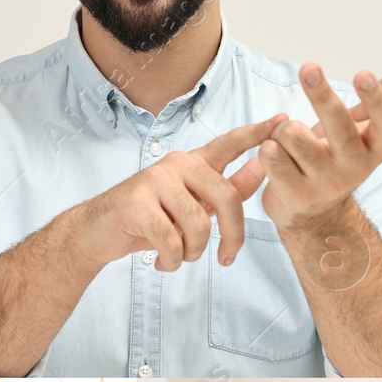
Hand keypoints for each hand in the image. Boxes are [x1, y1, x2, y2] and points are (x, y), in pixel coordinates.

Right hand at [70, 116, 285, 270]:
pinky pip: (172, 240)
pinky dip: (172, 260)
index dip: (257, 133)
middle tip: (225, 259)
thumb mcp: (193, 206)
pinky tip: (161, 261)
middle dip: (232, 236)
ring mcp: (155, 180)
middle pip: (226, 197)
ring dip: (193, 253)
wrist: (98, 232)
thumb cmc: (149, 219)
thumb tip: (261, 169)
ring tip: (178, 257)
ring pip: (199, 225)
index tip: (284, 120)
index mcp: (193, 163)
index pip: (229, 144)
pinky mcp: (137, 203)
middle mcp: (177, 164)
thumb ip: (226, 189)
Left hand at [231, 67, 381, 234]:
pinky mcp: (297, 196)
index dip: (376, 98)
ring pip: (292, 133)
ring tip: (286, 139)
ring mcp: (326, 184)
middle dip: (320, 93)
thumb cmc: (332, 161)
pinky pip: (271, 154)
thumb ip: (373, 106)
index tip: (363, 74)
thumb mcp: (356, 135)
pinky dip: (267, 146)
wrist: (314, 216)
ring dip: (282, 128)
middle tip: (309, 68)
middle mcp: (355, 168)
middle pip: (338, 124)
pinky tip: (273, 154)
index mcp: (375, 149)